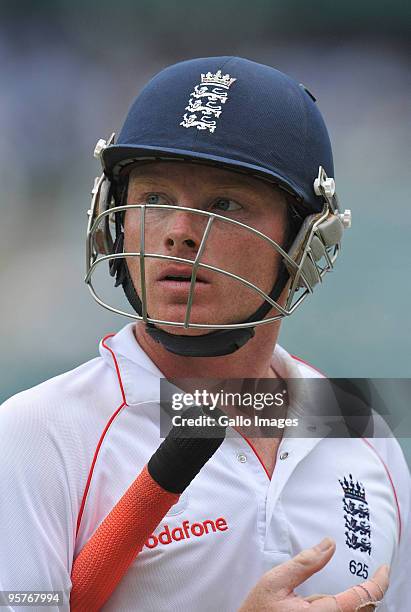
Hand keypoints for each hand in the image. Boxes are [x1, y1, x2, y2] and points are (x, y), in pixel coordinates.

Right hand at [238, 537, 388, 610]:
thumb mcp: (275, 581)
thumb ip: (304, 563)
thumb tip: (328, 545)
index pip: (362, 598)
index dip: (377, 582)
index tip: (383, 569)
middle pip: (362, 610)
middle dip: (366, 592)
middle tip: (370, 573)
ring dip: (352, 602)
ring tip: (337, 590)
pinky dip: (342, 609)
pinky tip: (326, 603)